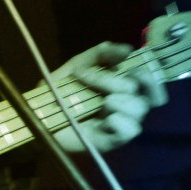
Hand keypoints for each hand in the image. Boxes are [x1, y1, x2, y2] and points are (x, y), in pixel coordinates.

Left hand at [47, 41, 166, 153]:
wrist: (39, 112)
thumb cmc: (60, 89)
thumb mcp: (78, 65)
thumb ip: (101, 54)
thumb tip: (127, 48)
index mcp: (121, 88)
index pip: (151, 85)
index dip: (149, 77)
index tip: (132, 68)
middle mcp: (125, 107)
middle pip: (146, 96)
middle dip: (121, 84)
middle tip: (100, 82)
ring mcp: (119, 124)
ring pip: (138, 111)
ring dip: (120, 101)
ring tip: (102, 102)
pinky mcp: (110, 140)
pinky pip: (129, 131)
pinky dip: (120, 121)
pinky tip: (105, 118)